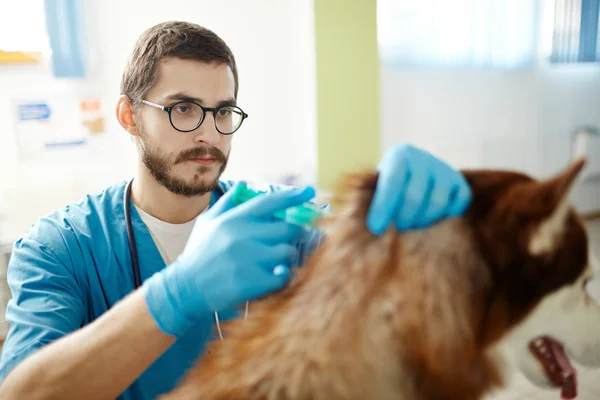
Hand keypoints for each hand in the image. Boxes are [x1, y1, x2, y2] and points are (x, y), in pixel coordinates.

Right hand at [143, 183, 315, 336]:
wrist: (184, 289)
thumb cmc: (198, 254)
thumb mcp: (207, 223)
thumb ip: (227, 203)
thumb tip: (244, 185)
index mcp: (235, 219)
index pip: (271, 202)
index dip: (293, 196)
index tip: (309, 192)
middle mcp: (243, 235)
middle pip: (288, 228)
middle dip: (295, 234)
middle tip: (290, 240)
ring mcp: (249, 259)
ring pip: (288, 252)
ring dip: (287, 258)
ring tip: (276, 262)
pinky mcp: (252, 281)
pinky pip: (283, 275)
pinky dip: (282, 276)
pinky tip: (273, 276)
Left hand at [367, 143, 471, 234]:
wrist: (411, 176)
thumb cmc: (388, 187)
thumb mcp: (376, 186)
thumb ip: (374, 200)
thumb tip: (374, 227)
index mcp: (399, 154)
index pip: (392, 182)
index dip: (383, 207)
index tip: (376, 228)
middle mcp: (423, 157)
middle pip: (415, 195)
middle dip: (403, 218)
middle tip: (396, 231)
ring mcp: (444, 168)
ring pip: (437, 202)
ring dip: (423, 221)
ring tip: (411, 228)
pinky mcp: (460, 181)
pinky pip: (458, 202)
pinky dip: (446, 216)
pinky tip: (432, 221)